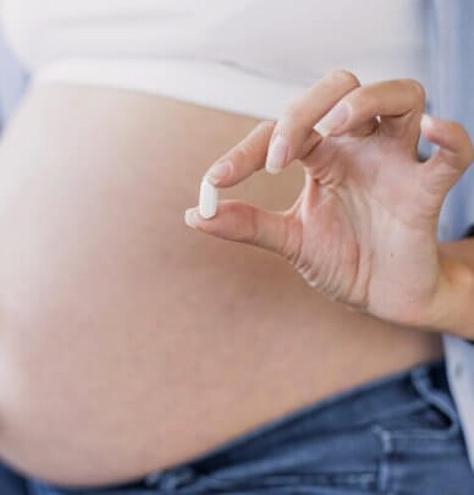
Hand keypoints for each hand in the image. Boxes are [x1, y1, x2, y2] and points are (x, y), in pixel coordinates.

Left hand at [185, 71, 473, 331]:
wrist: (385, 299)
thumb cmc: (343, 259)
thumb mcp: (289, 240)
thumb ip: (246, 225)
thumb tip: (194, 214)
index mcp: (322, 156)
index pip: (282, 131)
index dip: (244, 152)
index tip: (214, 182)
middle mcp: (359, 148)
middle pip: (340, 89)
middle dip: (304, 110)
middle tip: (278, 157)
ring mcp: (396, 163)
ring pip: (399, 96)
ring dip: (364, 102)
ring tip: (332, 128)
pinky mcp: (427, 191)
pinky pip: (453, 154)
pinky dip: (449, 137)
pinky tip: (431, 129)